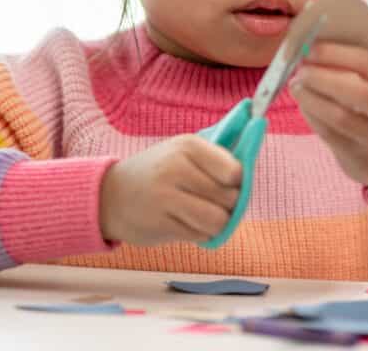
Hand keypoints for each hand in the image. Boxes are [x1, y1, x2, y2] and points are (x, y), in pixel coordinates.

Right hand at [98, 134, 242, 244]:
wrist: (109, 196)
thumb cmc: (158, 171)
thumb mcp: (183, 151)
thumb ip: (219, 153)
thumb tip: (258, 132)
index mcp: (188, 145)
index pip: (235, 171)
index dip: (238, 182)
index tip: (228, 183)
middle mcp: (177, 169)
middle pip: (230, 198)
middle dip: (228, 205)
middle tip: (212, 201)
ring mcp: (166, 198)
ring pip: (218, 221)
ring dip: (216, 223)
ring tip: (202, 215)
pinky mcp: (160, 225)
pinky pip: (200, 236)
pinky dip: (200, 234)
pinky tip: (185, 223)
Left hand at [289, 41, 367, 189]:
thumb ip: (360, 71)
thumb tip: (315, 50)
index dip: (336, 54)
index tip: (311, 49)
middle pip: (357, 91)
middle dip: (323, 77)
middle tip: (301, 71)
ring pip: (340, 116)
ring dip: (312, 98)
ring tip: (296, 87)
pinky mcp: (358, 157)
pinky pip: (329, 134)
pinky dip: (311, 116)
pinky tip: (304, 105)